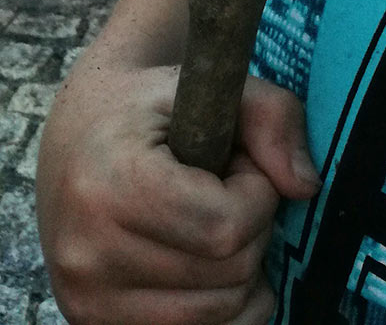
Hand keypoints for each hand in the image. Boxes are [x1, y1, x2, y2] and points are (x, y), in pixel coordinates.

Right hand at [37, 64, 318, 324]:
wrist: (78, 135)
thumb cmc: (153, 108)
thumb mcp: (212, 85)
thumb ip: (273, 118)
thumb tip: (307, 187)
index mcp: (110, 184)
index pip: (225, 227)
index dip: (257, 194)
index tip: (239, 164)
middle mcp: (86, 254)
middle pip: (228, 275)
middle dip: (251, 229)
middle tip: (225, 189)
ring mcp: (85, 301)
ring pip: (218, 317)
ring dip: (239, 269)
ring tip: (211, 220)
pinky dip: (222, 308)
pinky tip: (209, 263)